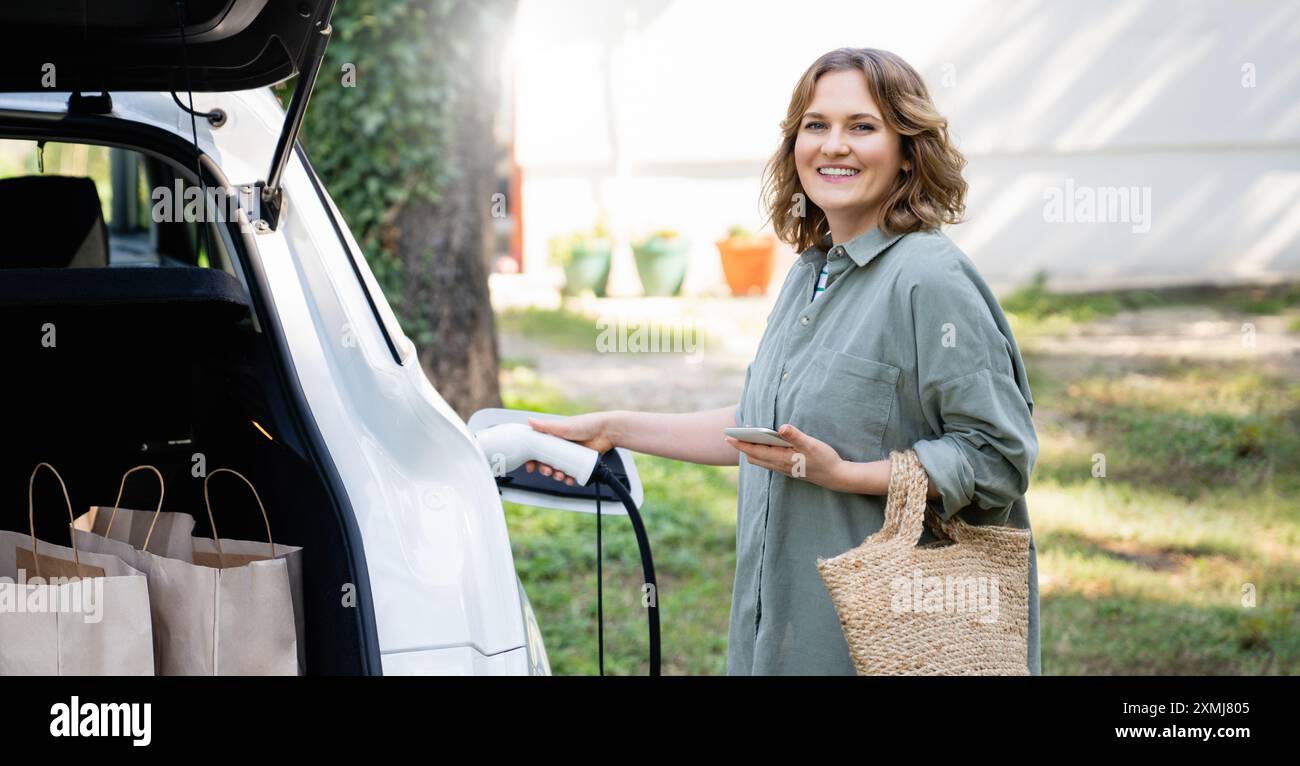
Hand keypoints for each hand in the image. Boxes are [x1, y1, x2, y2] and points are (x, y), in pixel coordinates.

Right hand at [524, 413, 614, 485]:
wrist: (607, 431)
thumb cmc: (587, 424)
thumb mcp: (564, 427)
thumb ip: (546, 426)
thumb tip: (529, 421)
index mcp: (553, 437)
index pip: (538, 450)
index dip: (533, 460)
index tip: (531, 467)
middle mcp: (560, 446)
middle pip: (547, 462)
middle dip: (545, 470)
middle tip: (548, 472)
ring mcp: (570, 455)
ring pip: (558, 469)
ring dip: (557, 476)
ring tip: (561, 476)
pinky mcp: (579, 462)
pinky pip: (571, 473)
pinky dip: (569, 478)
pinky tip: (570, 480)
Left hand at [724, 423, 846, 489]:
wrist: (836, 477)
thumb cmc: (825, 459)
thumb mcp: (812, 444)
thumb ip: (796, 436)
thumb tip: (782, 427)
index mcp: (782, 458)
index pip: (756, 450)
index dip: (741, 444)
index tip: (729, 436)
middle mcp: (780, 466)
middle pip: (755, 457)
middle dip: (743, 447)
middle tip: (732, 436)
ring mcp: (784, 470)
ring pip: (761, 462)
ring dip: (751, 452)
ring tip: (745, 441)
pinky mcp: (790, 470)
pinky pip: (769, 464)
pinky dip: (761, 456)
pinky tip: (764, 449)